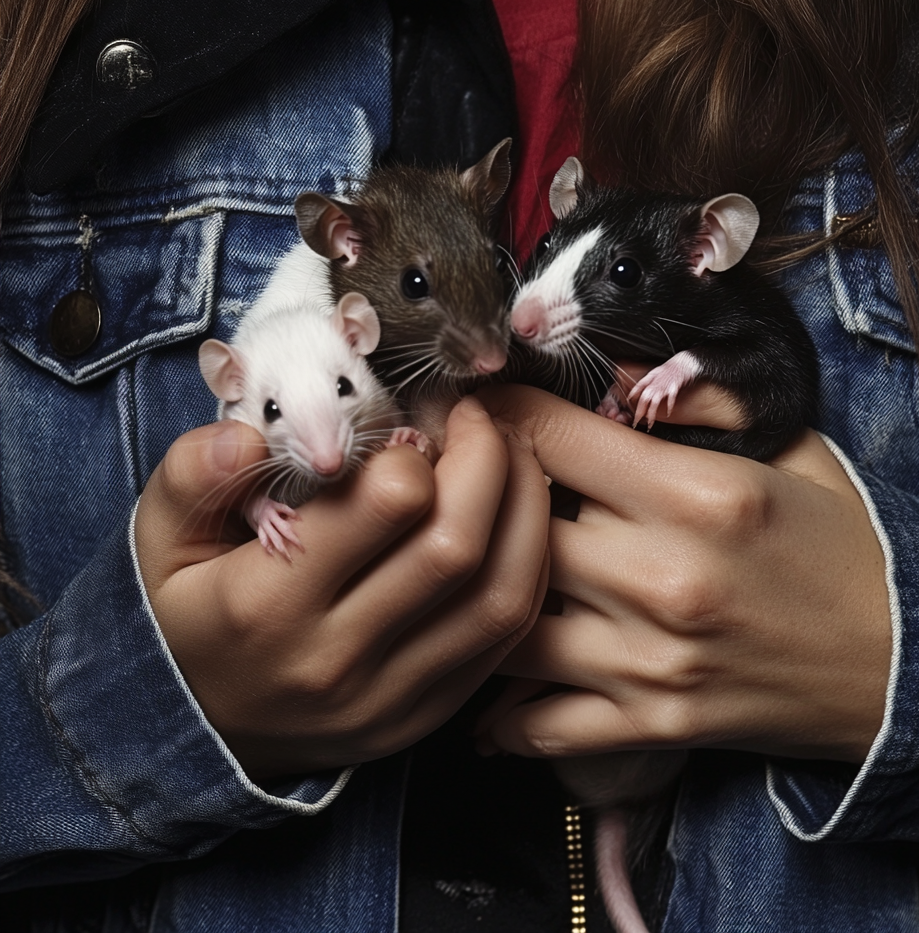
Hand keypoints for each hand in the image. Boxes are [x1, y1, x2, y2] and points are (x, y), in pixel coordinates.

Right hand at [135, 398, 549, 781]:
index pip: (385, 505)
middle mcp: (337, 658)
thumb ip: (190, 478)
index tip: (423, 415)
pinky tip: (519, 524)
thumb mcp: (162, 541)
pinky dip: (529, 570)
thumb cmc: (191, 617)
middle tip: (482, 421)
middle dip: (491, 461)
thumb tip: (243, 437)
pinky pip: (505, 641)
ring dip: (528, 511)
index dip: (422, 444)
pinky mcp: (425, 716)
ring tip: (516, 460)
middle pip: (457, 546)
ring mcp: (390, 698)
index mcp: (267, 603)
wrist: (200, 731)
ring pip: (501, 597)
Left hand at [474, 384, 889, 764]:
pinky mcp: (654, 724)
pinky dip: (500, 712)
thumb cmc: (839, 545)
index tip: (483, 413)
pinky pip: (543, 723)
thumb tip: (616, 370)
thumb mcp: (791, 449)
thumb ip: (704, 400)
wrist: (904, 665)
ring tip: (462, 573)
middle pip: (520, 526)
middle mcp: (665, 578)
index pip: (557, 438)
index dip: (505, 415)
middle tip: (461, 485)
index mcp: (697, 496)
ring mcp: (653, 660)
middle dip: (482, 497)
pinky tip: (484, 688)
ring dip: (478, 595)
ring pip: (509, 624)